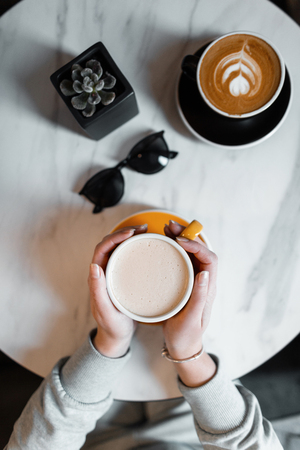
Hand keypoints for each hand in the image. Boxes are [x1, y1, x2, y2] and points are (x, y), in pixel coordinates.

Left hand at [88, 224, 146, 357]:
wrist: (117, 338)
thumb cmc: (111, 326)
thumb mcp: (105, 310)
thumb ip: (97, 290)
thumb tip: (93, 266)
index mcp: (98, 276)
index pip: (103, 248)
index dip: (115, 237)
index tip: (131, 233)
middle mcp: (105, 271)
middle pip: (112, 243)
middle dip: (126, 231)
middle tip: (143, 228)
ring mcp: (115, 273)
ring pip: (120, 248)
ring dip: (132, 237)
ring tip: (147, 231)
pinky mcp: (124, 277)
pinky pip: (129, 256)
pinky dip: (138, 248)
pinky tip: (150, 246)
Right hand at [163, 221, 217, 385]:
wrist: (183, 346)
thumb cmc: (186, 335)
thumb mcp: (191, 319)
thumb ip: (198, 297)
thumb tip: (203, 273)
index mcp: (208, 289)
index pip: (209, 259)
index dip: (196, 246)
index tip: (179, 240)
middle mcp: (203, 282)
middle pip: (200, 251)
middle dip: (187, 235)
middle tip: (169, 226)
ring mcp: (194, 281)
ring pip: (191, 253)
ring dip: (180, 239)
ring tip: (165, 230)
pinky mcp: (184, 282)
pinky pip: (182, 260)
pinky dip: (173, 249)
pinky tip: (162, 244)